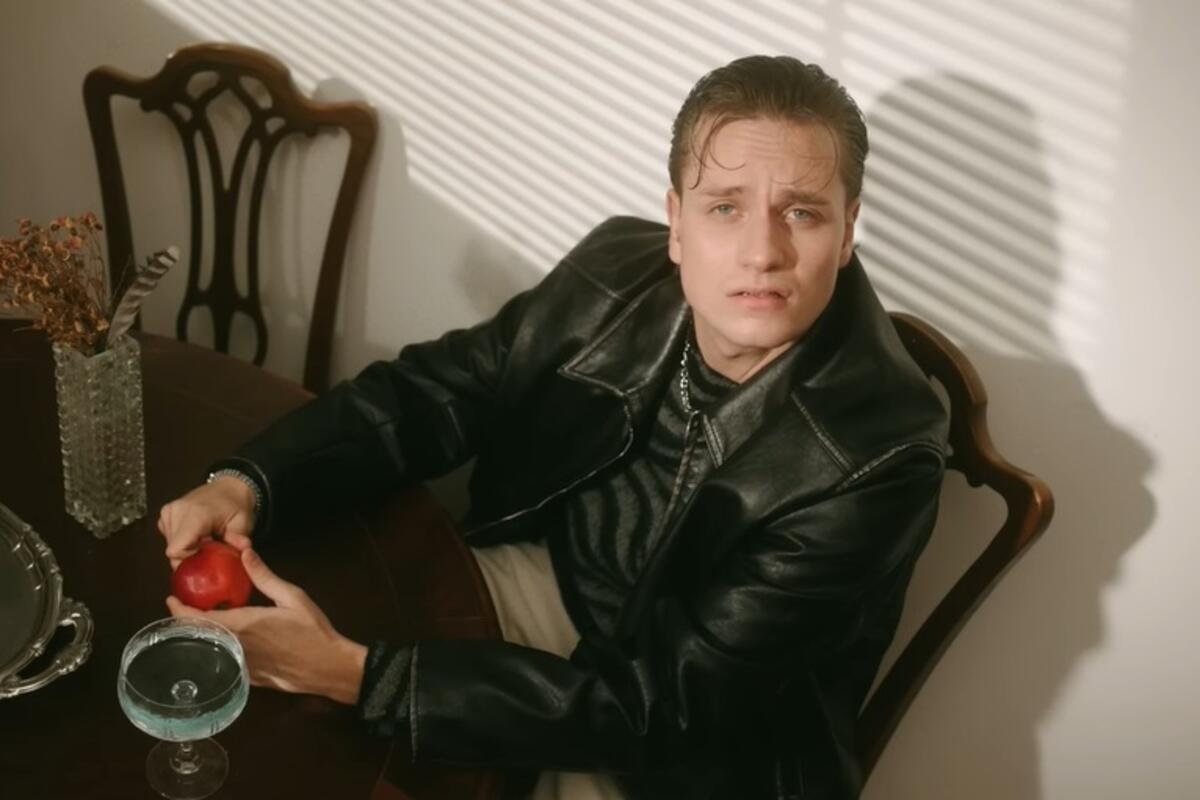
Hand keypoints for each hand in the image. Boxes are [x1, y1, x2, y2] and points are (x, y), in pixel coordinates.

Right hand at [158, 477, 256, 568]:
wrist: (230, 486)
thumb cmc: (236, 505)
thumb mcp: (243, 522)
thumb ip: (240, 539)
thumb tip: (245, 551)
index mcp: (195, 515)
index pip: (176, 550)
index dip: (189, 560)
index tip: (206, 556)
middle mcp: (177, 511)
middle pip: (173, 551)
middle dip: (190, 555)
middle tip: (209, 545)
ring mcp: (169, 511)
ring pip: (171, 545)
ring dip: (187, 547)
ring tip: (205, 537)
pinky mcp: (166, 512)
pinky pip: (169, 536)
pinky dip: (182, 539)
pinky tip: (197, 533)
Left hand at [166, 548, 367, 705]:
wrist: (328, 667)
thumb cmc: (313, 630)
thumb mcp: (292, 596)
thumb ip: (264, 576)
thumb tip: (244, 552)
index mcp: (242, 624)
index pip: (199, 618)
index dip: (180, 609)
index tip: (171, 598)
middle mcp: (235, 647)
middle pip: (199, 635)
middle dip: (187, 620)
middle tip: (185, 606)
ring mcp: (240, 665)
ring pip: (210, 649)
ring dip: (203, 635)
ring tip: (204, 621)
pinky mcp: (248, 678)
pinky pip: (224, 661)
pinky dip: (217, 649)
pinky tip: (224, 641)